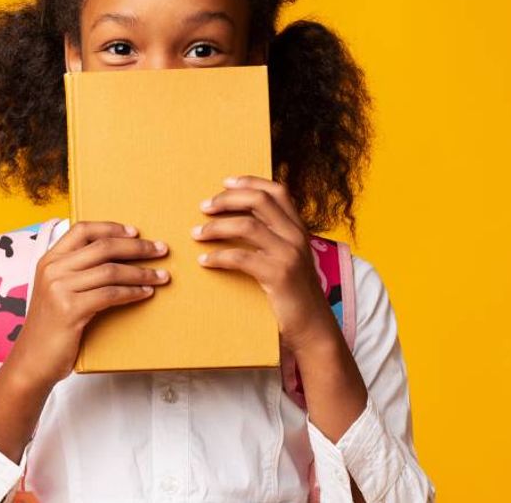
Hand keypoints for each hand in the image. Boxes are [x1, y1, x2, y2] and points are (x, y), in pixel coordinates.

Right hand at [5, 220, 170, 388]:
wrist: (32, 360)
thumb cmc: (50, 327)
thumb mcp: (56, 291)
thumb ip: (76, 272)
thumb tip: (118, 258)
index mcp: (49, 260)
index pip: (82, 229)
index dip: (111, 227)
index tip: (135, 232)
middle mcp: (52, 269)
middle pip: (102, 247)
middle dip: (137, 247)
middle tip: (161, 250)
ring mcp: (59, 288)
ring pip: (111, 270)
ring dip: (142, 272)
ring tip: (162, 276)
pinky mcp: (69, 310)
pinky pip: (110, 294)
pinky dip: (132, 292)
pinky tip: (146, 293)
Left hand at [189, 174, 338, 352]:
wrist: (314, 328)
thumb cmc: (294, 294)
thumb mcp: (290, 259)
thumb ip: (274, 239)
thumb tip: (240, 222)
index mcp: (298, 228)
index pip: (277, 191)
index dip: (250, 182)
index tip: (225, 182)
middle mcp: (296, 236)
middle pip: (258, 200)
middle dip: (227, 199)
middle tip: (204, 207)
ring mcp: (289, 254)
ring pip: (246, 225)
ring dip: (215, 227)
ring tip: (196, 233)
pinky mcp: (279, 275)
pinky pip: (240, 257)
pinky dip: (217, 257)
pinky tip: (204, 261)